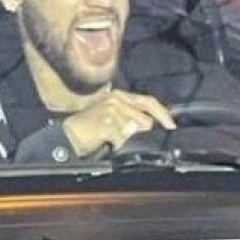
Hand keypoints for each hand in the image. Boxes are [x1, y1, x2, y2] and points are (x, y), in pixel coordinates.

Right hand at [61, 90, 176, 156]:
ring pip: (133, 131)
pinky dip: (114, 144)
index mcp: (119, 95)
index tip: (172, 125)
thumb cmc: (88, 127)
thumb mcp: (112, 117)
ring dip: (122, 138)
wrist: (67, 135)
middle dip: (137, 131)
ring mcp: (112, 110)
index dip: (163, 114)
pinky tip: (103, 140)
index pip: (148, 101)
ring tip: (107, 136)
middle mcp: (117, 99)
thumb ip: (131, 117)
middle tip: (120, 134)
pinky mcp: (107, 122)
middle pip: (144, 120)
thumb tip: (149, 124)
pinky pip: (121, 139)